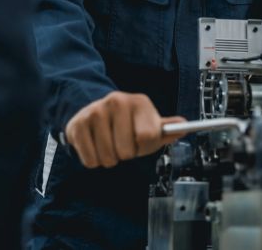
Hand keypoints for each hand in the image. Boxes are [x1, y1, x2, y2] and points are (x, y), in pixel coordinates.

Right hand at [64, 91, 185, 168]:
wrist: (94, 112)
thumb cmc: (127, 123)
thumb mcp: (149, 124)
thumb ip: (167, 129)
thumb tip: (184, 126)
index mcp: (139, 102)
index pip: (148, 137)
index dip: (145, 147)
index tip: (141, 142)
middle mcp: (117, 101)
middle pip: (127, 151)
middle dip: (125, 154)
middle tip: (122, 143)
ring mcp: (95, 111)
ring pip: (108, 158)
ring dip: (109, 158)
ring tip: (109, 144)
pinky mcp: (77, 124)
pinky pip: (90, 159)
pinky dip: (93, 160)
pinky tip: (95, 145)